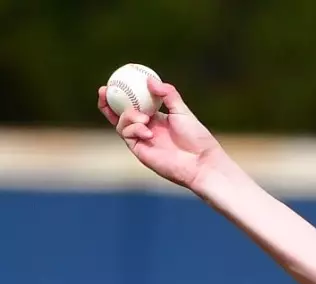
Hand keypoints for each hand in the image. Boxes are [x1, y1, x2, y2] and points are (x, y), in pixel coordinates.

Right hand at [97, 76, 222, 190]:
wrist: (201, 161)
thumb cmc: (196, 137)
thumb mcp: (182, 111)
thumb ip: (167, 94)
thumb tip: (149, 80)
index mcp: (156, 118)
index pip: (133, 104)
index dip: (121, 93)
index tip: (114, 80)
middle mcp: (146, 128)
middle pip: (119, 114)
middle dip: (107, 102)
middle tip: (104, 90)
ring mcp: (142, 140)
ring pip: (121, 123)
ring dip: (128, 116)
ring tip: (144, 119)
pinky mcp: (140, 151)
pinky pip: (127, 135)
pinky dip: (134, 129)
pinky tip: (147, 131)